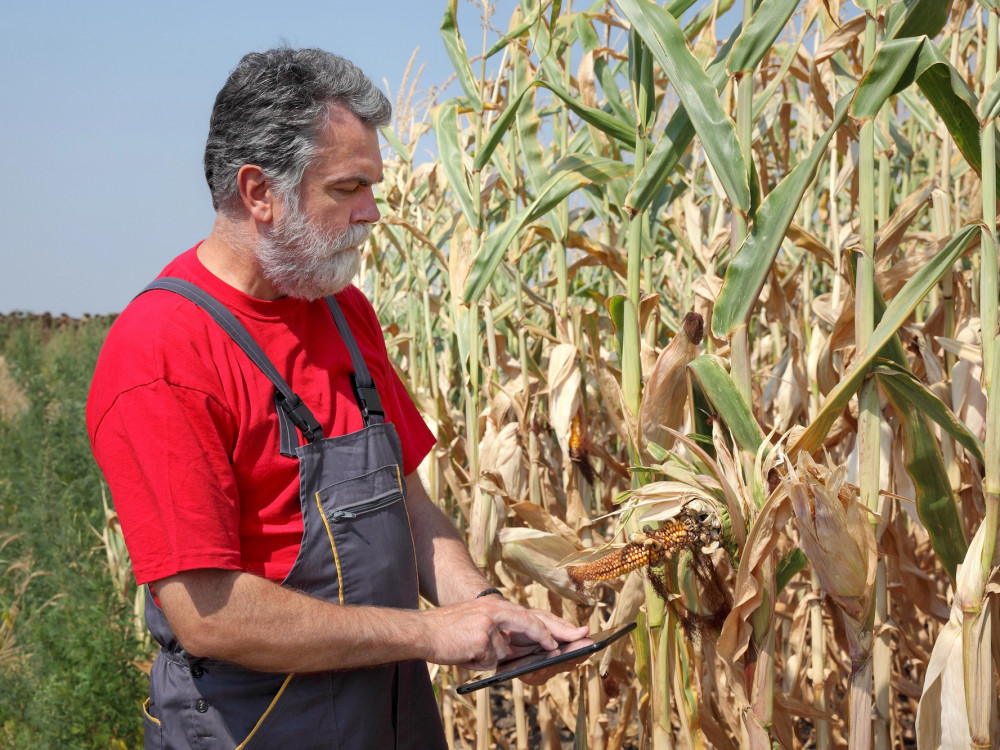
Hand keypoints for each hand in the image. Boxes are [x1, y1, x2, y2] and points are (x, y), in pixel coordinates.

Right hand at [418, 597, 588, 671]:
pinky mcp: (481, 637)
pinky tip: (463, 652)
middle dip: (551, 634)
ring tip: (471, 648)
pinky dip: (477, 661)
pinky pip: (490, 659)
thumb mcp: (479, 627)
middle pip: (531, 622)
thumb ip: (501, 635)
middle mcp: (495, 610)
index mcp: (496, 607)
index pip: (531, 615)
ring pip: (504, 651)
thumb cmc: (449, 632)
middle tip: (567, 644)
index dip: (552, 625)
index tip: (573, 633)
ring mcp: (489, 624)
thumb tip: (522, 651)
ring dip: (489, 657)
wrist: (422, 631)